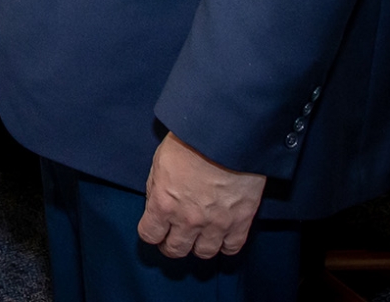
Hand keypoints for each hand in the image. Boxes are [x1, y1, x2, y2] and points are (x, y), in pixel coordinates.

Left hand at [138, 132, 266, 258]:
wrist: (226, 135)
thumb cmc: (191, 141)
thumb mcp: (159, 161)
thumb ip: (155, 187)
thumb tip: (155, 203)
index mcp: (164, 203)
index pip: (150, 235)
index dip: (151, 234)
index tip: (155, 230)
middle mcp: (188, 219)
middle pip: (175, 250)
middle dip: (171, 245)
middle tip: (174, 237)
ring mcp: (216, 224)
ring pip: (203, 253)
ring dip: (198, 247)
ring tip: (198, 237)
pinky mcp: (240, 222)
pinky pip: (231, 248)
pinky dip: (225, 246)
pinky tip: (220, 237)